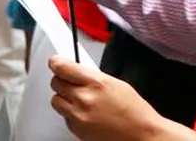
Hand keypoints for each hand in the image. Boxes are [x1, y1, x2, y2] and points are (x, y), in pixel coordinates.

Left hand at [49, 57, 164, 140]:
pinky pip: (64, 116)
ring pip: (56, 100)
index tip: (56, 62)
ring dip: (63, 96)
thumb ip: (93, 76)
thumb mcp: (115, 83)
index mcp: (96, 83)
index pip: (63, 67)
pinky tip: (84, 112)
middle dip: (62, 79)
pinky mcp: (76, 130)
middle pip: (56, 83)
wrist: (139, 134)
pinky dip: (70, 113)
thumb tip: (77, 71)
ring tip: (78, 98)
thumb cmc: (134, 111)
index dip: (57, 62)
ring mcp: (78, 116)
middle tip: (70, 80)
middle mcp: (84, 99)